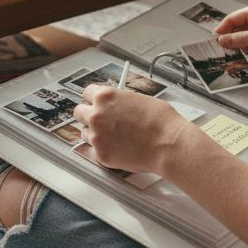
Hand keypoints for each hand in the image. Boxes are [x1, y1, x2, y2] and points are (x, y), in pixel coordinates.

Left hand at [73, 84, 200, 174]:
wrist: (168, 144)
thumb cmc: (161, 121)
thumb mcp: (139, 99)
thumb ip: (121, 101)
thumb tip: (117, 105)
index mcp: (105, 97)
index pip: (87, 92)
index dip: (94, 98)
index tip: (97, 103)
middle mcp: (96, 115)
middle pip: (79, 112)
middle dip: (89, 114)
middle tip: (101, 120)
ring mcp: (96, 136)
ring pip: (84, 132)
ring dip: (94, 133)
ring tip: (113, 136)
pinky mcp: (100, 154)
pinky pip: (93, 150)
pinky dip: (103, 149)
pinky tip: (117, 148)